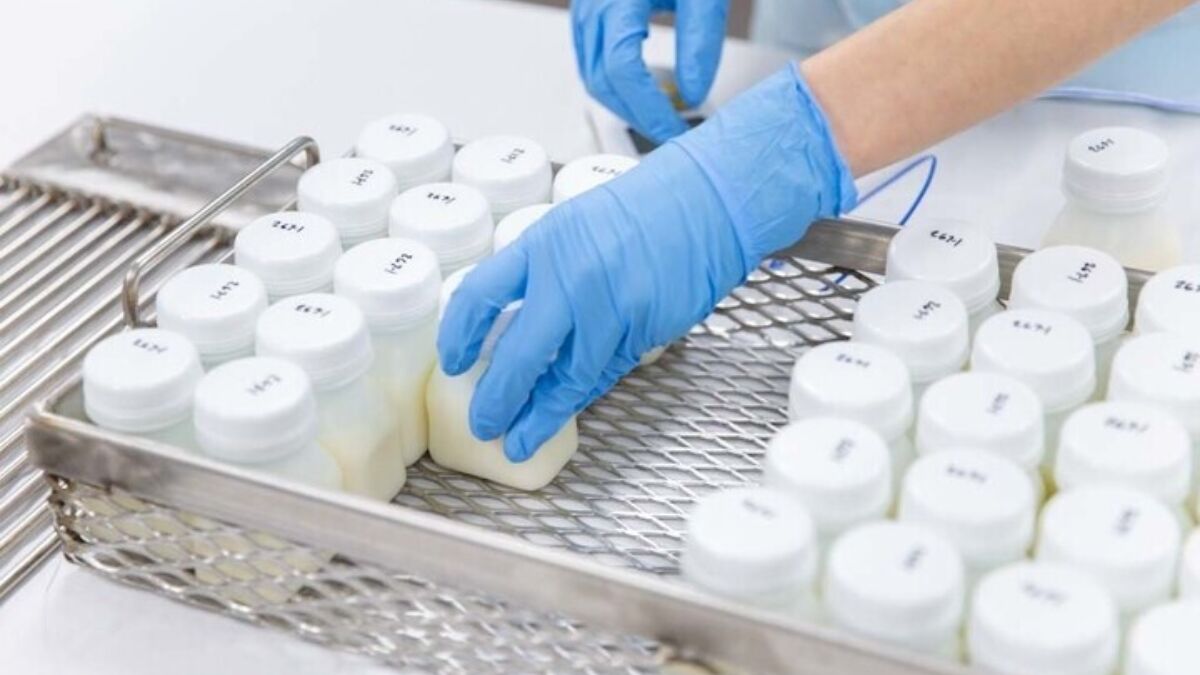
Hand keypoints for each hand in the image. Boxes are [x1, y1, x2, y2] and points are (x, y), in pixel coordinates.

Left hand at [438, 64, 857, 460]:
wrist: (706, 201)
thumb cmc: (639, 210)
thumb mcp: (572, 226)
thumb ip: (540, 272)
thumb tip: (509, 331)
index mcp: (543, 245)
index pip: (481, 295)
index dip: (460, 336)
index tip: (452, 363)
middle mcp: (571, 279)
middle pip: (519, 355)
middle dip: (497, 399)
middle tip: (484, 424)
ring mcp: (610, 309)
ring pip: (567, 379)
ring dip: (540, 416)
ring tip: (521, 440)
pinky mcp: (644, 331)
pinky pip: (605, 372)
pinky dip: (583, 393)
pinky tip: (566, 409)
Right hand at [572, 0, 729, 142]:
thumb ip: (699, 43)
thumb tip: (692, 94)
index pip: (622, 70)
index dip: (648, 109)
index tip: (674, 130)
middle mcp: (593, 5)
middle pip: (602, 81)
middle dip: (636, 115)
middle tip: (672, 131)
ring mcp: (584, 10)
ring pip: (592, 76)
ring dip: (625, 103)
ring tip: (662, 114)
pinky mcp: (587, 15)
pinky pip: (592, 61)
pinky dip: (616, 84)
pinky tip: (646, 89)